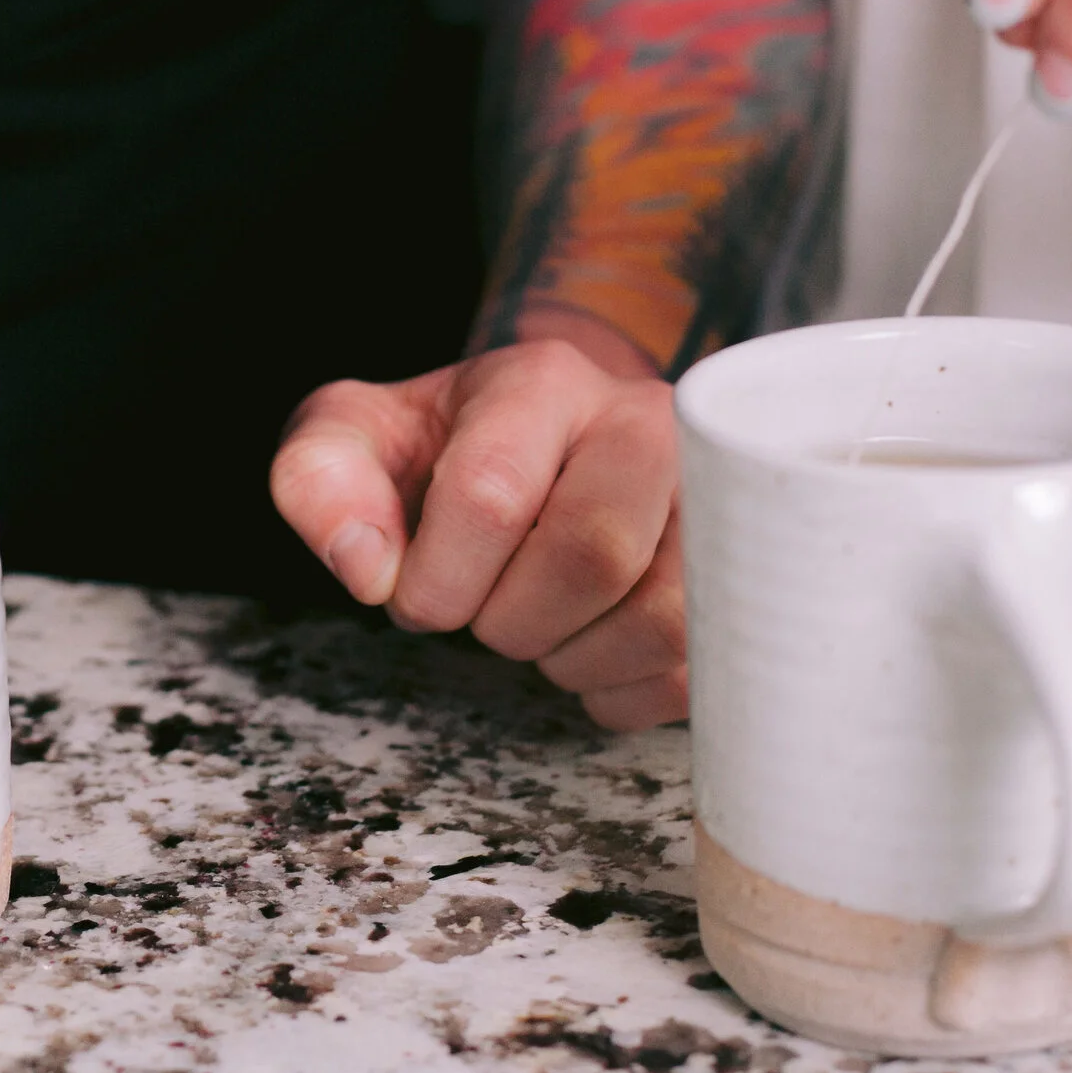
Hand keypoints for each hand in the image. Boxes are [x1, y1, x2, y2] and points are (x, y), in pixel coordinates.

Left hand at [270, 334, 685, 730]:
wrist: (542, 443)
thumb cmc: (440, 450)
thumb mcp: (352, 438)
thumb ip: (320, 479)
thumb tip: (367, 569)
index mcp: (540, 382)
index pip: (492, 494)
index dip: (437, 579)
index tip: (415, 595)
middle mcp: (648, 422)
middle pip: (593, 553)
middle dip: (510, 620)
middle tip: (483, 615)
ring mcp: (715, 496)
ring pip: (663, 616)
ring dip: (572, 659)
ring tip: (537, 629)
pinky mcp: (751, 570)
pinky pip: (700, 665)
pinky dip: (624, 690)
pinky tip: (585, 652)